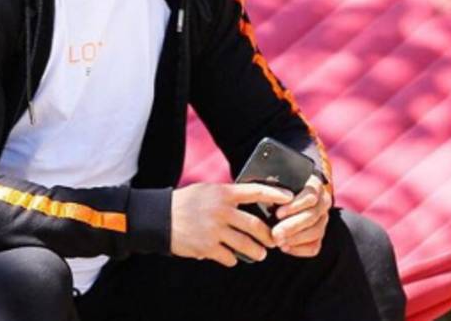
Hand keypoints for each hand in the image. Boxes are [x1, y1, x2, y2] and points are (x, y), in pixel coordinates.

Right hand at [171, 182, 293, 266]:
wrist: (159, 217)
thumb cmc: (185, 202)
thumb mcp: (206, 190)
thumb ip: (227, 195)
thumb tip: (251, 202)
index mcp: (222, 193)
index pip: (255, 192)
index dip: (275, 194)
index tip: (291, 198)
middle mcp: (221, 210)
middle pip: (256, 225)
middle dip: (269, 236)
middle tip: (273, 241)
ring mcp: (214, 230)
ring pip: (246, 245)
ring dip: (256, 252)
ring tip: (260, 254)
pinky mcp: (207, 247)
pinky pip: (229, 257)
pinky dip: (233, 259)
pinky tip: (232, 258)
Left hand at [271, 174, 331, 256]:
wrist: (288, 194)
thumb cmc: (280, 186)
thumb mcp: (277, 181)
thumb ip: (275, 187)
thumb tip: (267, 198)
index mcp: (315, 185)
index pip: (310, 196)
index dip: (295, 206)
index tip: (278, 213)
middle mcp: (322, 203)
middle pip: (312, 216)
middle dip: (292, 226)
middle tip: (276, 233)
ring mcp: (323, 220)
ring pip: (315, 232)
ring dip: (295, 239)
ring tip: (278, 241)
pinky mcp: (319, 236)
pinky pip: (314, 246)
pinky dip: (299, 249)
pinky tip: (285, 247)